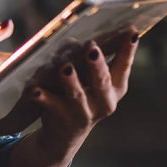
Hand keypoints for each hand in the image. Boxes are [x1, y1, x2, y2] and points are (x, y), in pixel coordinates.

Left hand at [31, 31, 137, 156]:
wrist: (64, 135)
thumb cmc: (84, 95)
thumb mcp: (95, 78)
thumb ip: (98, 57)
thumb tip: (96, 34)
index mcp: (115, 88)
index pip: (123, 66)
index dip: (128, 49)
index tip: (132, 31)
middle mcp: (103, 102)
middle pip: (102, 82)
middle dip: (97, 65)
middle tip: (92, 47)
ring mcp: (82, 112)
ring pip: (77, 95)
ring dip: (72, 81)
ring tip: (65, 68)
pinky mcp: (61, 118)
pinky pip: (51, 106)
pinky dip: (43, 98)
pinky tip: (34, 90)